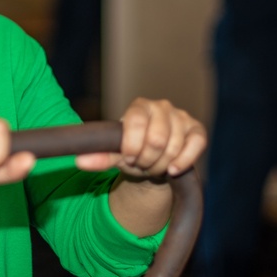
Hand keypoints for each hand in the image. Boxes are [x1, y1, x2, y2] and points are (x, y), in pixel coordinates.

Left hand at [75, 98, 206, 178]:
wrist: (153, 159)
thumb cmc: (133, 151)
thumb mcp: (115, 154)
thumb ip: (100, 156)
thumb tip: (79, 161)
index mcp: (139, 107)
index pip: (135, 123)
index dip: (131, 147)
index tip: (128, 158)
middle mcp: (161, 106)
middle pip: (156, 139)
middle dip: (147, 160)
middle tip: (142, 164)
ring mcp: (181, 116)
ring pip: (174, 146)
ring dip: (162, 165)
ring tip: (154, 166)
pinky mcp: (197, 130)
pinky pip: (196, 145)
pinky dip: (183, 162)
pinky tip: (173, 169)